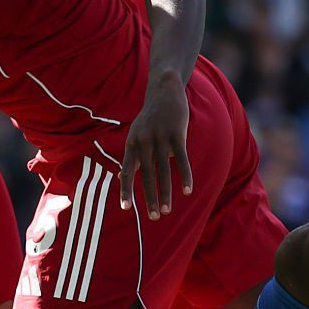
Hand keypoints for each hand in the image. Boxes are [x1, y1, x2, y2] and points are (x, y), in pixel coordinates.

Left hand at [119, 71, 192, 218]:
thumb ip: (132, 156)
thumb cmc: (150, 119)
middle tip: (155, 217)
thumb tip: (120, 176)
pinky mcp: (177, 134)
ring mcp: (160, 137)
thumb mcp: (136, 135)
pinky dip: (185, 176)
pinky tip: (187, 190)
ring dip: (166, 193)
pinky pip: (181, 159)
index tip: (126, 209)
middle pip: (147, 175)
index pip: (127, 172)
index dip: (126, 190)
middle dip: (150, 198)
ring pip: (164, 171)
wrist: (164, 91)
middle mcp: (143, 142)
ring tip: (168, 210)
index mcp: (132, 144)